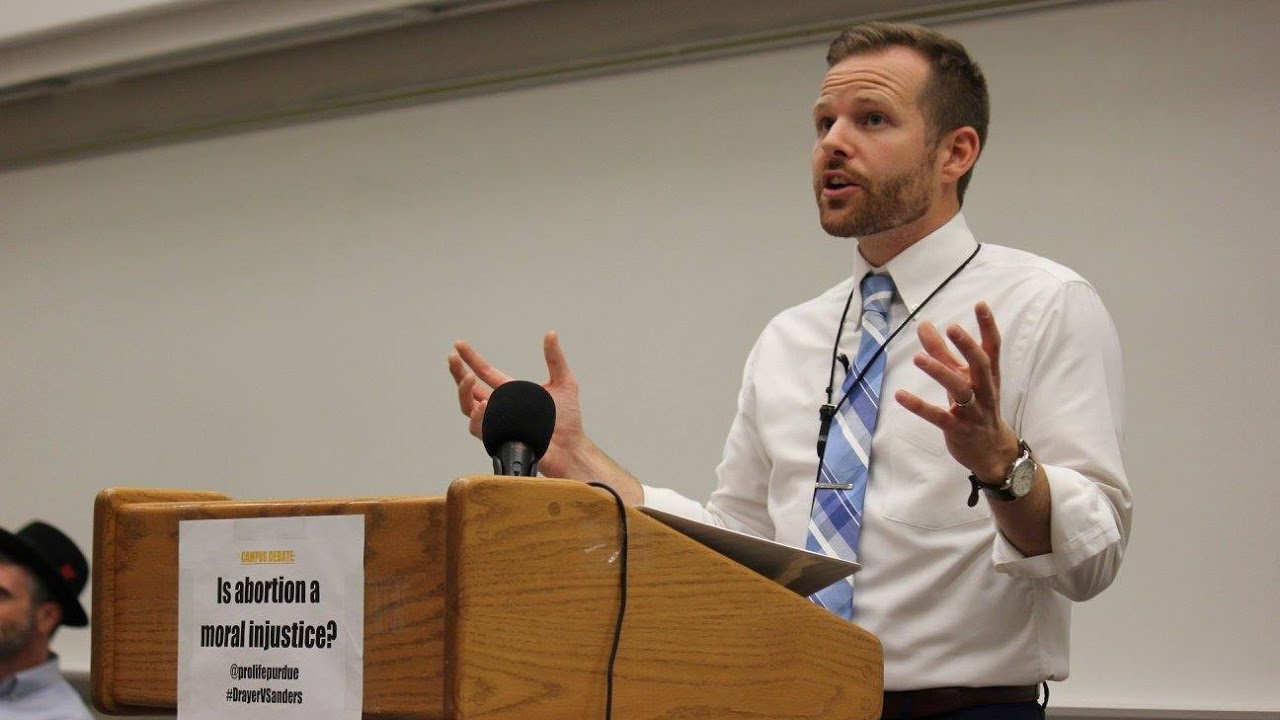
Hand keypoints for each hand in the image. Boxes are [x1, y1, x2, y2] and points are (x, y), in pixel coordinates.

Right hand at [448, 331, 586, 478]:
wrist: (572, 447)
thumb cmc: (568, 421)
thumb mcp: (564, 382)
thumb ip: (555, 359)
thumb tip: (551, 333)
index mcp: (510, 392)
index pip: (485, 373)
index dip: (471, 358)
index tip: (459, 344)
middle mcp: (499, 408)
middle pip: (468, 389)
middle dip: (457, 373)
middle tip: (452, 358)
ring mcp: (497, 424)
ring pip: (467, 408)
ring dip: (463, 392)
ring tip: (467, 377)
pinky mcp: (499, 439)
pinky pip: (479, 428)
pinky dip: (477, 416)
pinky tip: (481, 404)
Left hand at [894, 302, 1018, 482]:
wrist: (992, 451)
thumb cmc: (976, 406)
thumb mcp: (962, 378)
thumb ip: (943, 352)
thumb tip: (923, 325)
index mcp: (988, 376)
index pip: (992, 348)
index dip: (988, 327)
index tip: (980, 304)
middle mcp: (984, 391)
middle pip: (980, 365)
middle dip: (968, 346)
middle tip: (952, 328)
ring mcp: (973, 412)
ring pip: (960, 390)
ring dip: (940, 373)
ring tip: (919, 358)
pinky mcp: (958, 429)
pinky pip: (939, 417)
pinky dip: (919, 406)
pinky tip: (900, 395)